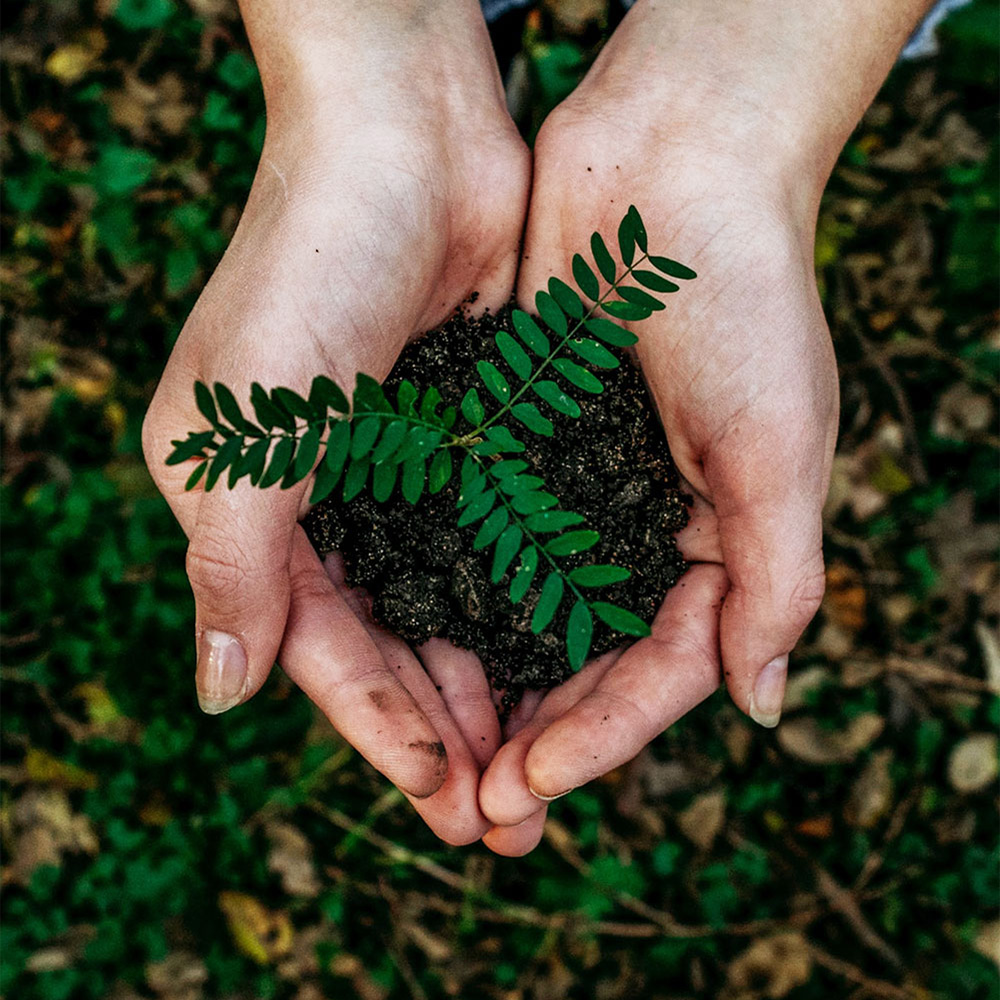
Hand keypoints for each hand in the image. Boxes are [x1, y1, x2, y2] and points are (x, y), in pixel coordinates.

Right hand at [143, 1, 528, 843]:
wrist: (407, 142)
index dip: (379, 727)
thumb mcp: (245, 426)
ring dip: (492, 687)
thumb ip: (233, 564)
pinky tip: (566, 661)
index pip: (320, 648)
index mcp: (254, 507)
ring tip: (542, 766)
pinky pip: (500, 546)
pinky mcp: (472, 440)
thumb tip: (219, 695)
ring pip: (451, 608)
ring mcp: (405, 473)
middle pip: (391, 645)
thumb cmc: (309, 267)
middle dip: (446, 732)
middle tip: (506, 819)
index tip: (443, 796)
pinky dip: (525, 606)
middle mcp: (328, 502)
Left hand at [477, 20, 850, 854]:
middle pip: (582, 660)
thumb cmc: (746, 302)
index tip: (532, 784)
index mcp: (714, 542)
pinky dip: (446, 591)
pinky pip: (475, 535)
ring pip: (520, 613)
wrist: (672, 170)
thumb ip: (776, 580)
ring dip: (482, 685)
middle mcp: (638, 528)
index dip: (602, 734)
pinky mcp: (512, 444)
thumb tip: (760, 706)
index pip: (658, 669)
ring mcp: (572, 489)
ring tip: (433, 756)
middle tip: (475, 811)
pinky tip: (406, 642)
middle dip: (534, 736)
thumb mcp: (782, 449)